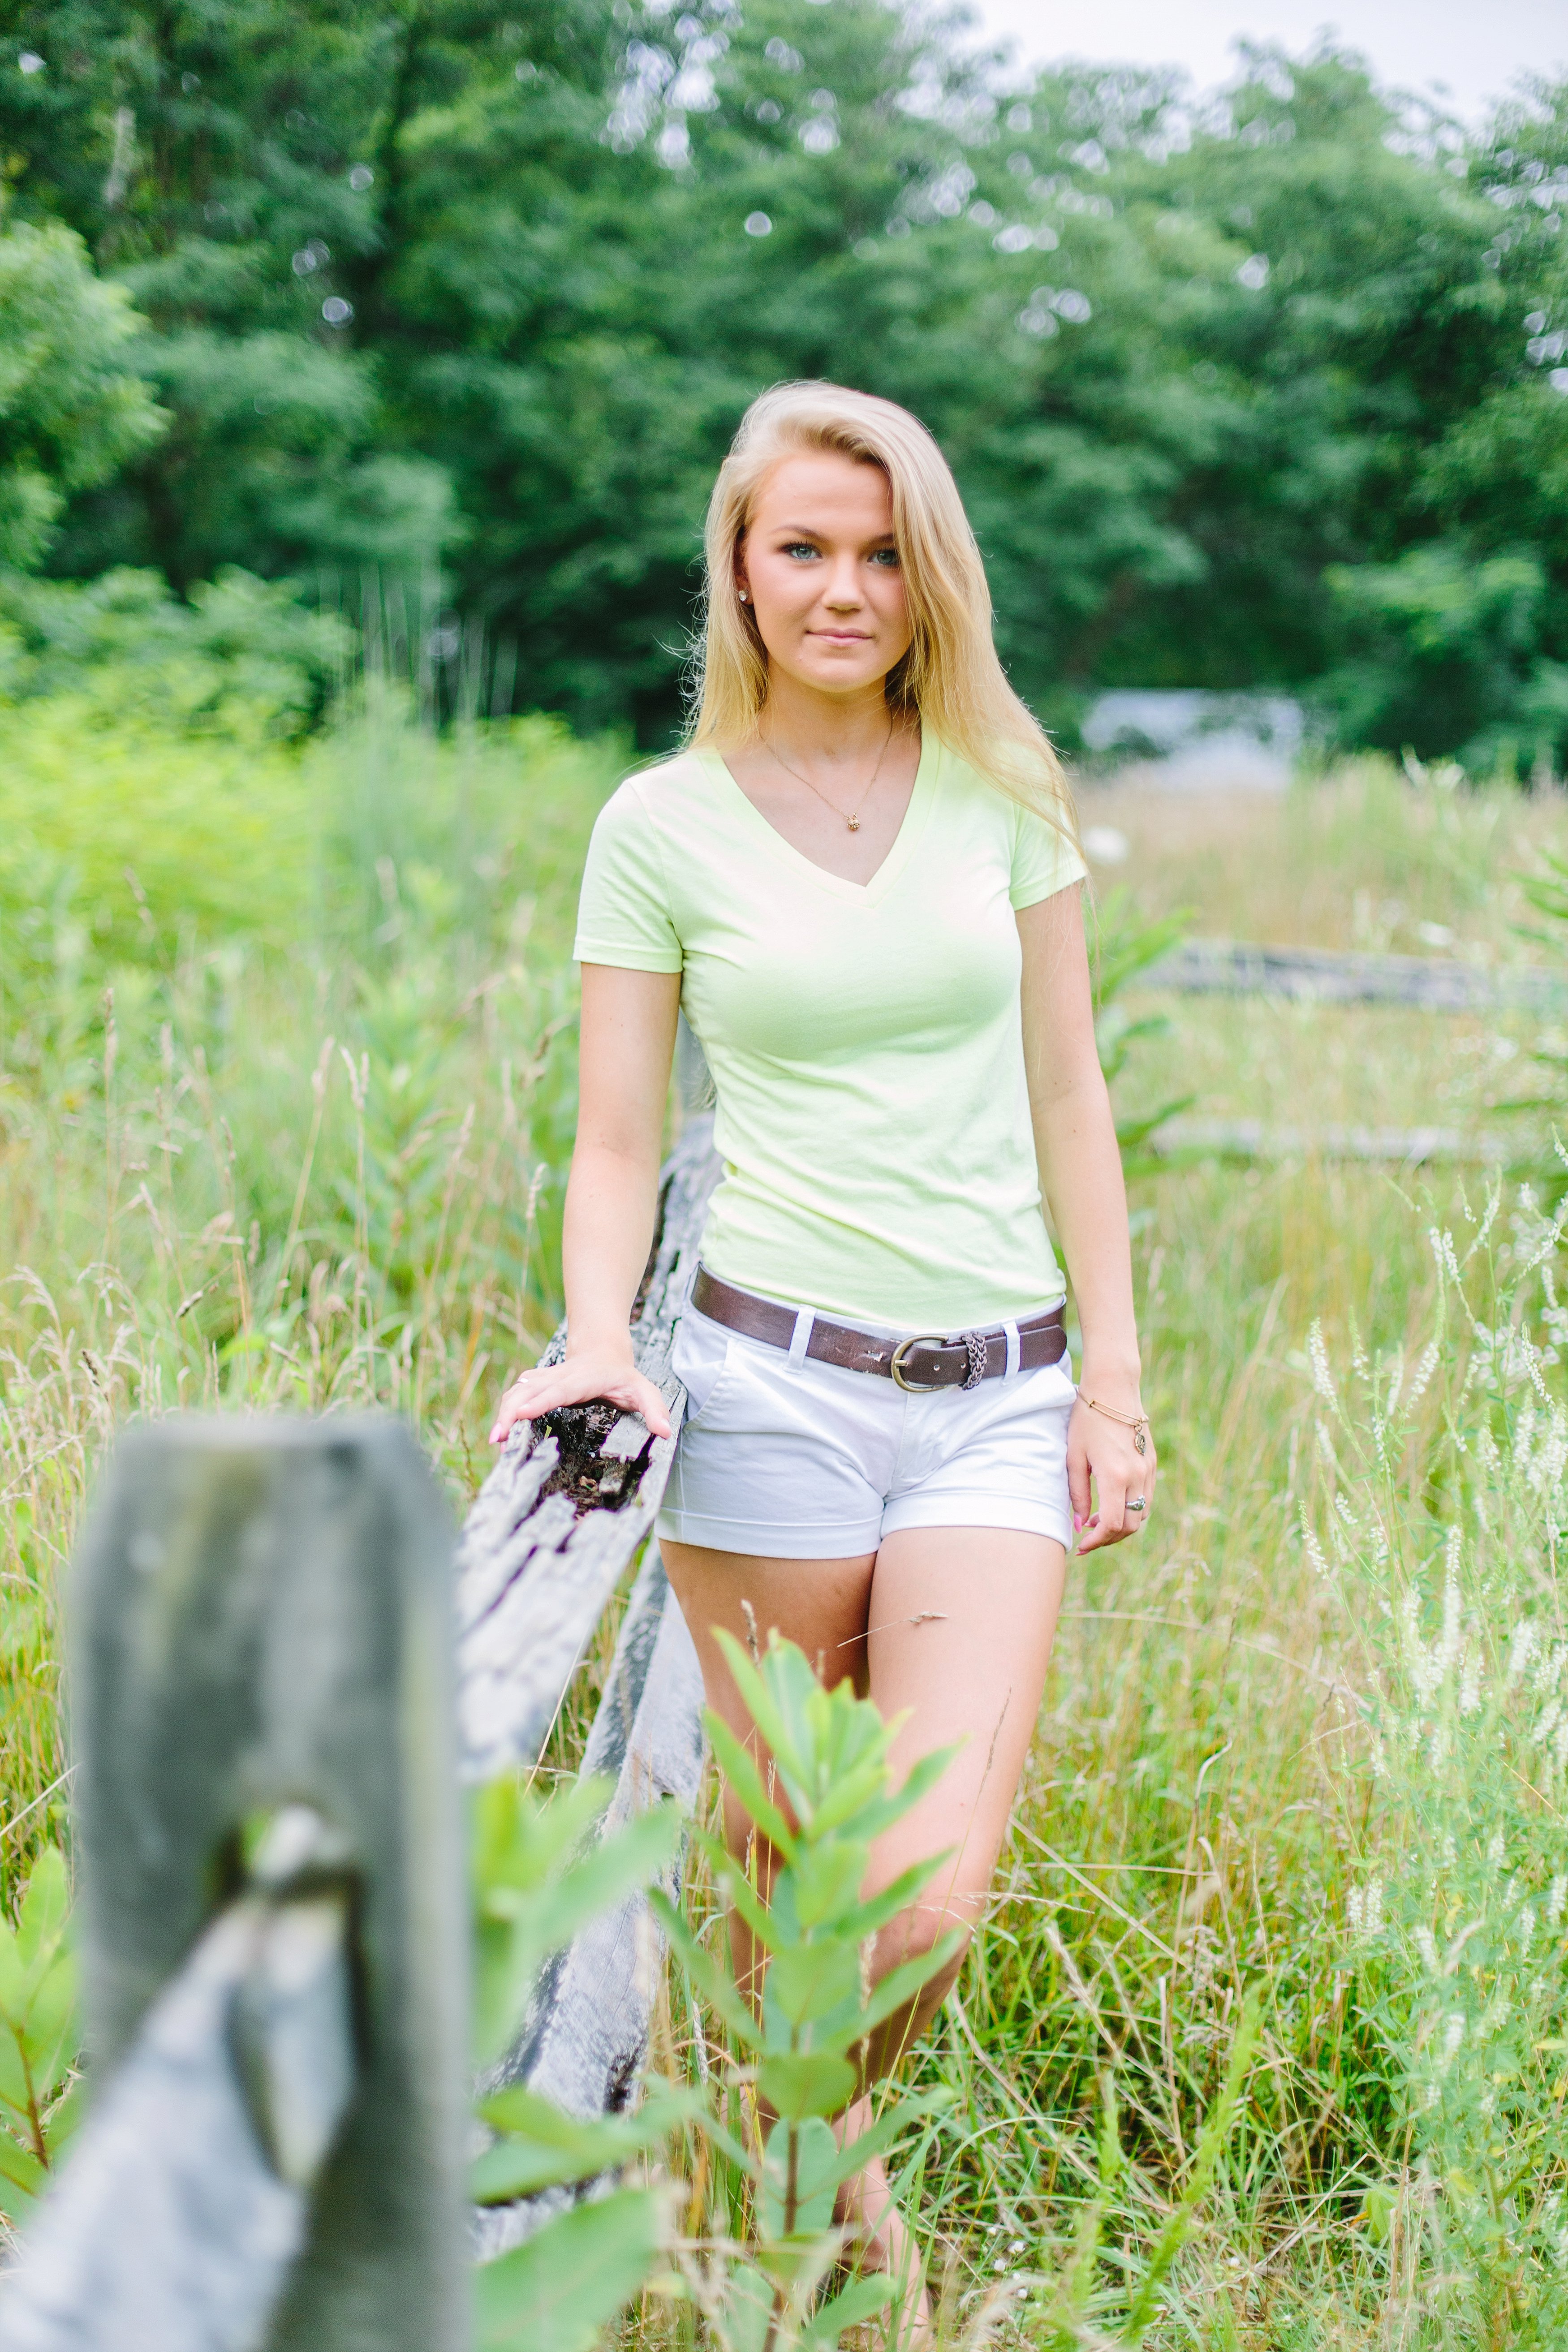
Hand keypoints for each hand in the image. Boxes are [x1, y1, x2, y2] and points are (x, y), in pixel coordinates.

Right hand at [488, 1342, 672, 1446]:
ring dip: (504, 1414)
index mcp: (584, 1379)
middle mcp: (560, 1377)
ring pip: (517, 1392)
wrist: (602, 1350)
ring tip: (496, 1441)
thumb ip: (655, 1409)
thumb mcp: (644, 1390)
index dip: (540, 1401)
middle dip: (512, 1413)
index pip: (560, 1390)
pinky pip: (515, 1396)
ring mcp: (545, 1379)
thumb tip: (664, 1432)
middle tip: (498, 1439)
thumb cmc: (623, 1376)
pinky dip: (505, 1412)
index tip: (522, 1413)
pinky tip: (500, 1434)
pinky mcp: (535, 1385)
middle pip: (530, 1392)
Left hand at [1067, 1386, 1155, 1553]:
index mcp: (1115, 1475)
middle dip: (1109, 1538)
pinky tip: (1112, 1504)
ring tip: (1097, 1520)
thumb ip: (1077, 1494)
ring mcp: (1148, 1470)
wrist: (1113, 1389)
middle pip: (1131, 1525)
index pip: (1112, 1524)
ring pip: (1141, 1514)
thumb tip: (1080, 1524)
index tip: (1081, 1545)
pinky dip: (1131, 1509)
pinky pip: (1146, 1497)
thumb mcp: (1074, 1457)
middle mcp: (1137, 1476)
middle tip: (1087, 1537)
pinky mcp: (1151, 1463)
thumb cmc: (1086, 1419)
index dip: (1097, 1541)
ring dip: (1121, 1525)